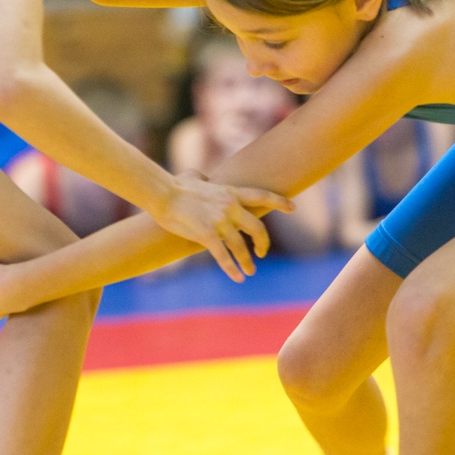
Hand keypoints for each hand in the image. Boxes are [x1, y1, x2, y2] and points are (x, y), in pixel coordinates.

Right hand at [149, 174, 293, 281]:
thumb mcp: (195, 177)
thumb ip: (205, 179)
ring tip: (249, 272)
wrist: (161, 193)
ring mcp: (219, 221)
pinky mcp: (206, 234)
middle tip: (262, 253)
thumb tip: (203, 178)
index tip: (293, 208)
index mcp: (231, 192)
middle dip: (263, 243)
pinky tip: (238, 278)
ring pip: (241, 246)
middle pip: (257, 227)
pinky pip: (224, 256)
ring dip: (247, 261)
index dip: (279, 202)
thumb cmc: (175, 185)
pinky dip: (232, 268)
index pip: (261, 195)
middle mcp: (230, 206)